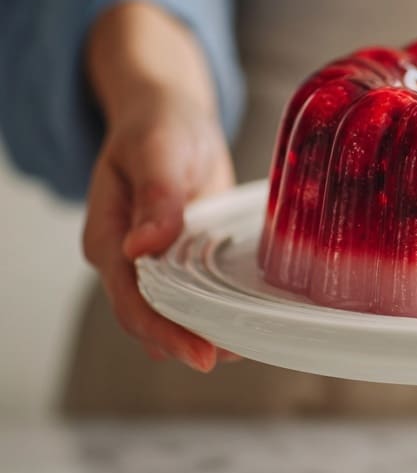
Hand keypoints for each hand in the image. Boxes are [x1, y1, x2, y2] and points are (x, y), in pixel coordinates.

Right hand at [81, 0, 235, 369]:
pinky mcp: (186, 256)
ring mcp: (158, 261)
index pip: (131, 300)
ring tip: (249, 346)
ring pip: (177, 311)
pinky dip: (221, 308)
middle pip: (152, 317)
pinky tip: (252, 319)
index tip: (201, 354)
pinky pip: (200, 292)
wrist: (173, 115)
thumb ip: (155, 196)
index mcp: (108, 238)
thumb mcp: (157, 150)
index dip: (164, 331)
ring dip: (207, 331)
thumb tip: (140, 248)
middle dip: (188, 342)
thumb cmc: (159, 125)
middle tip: (235, 356)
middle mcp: (129, 259)